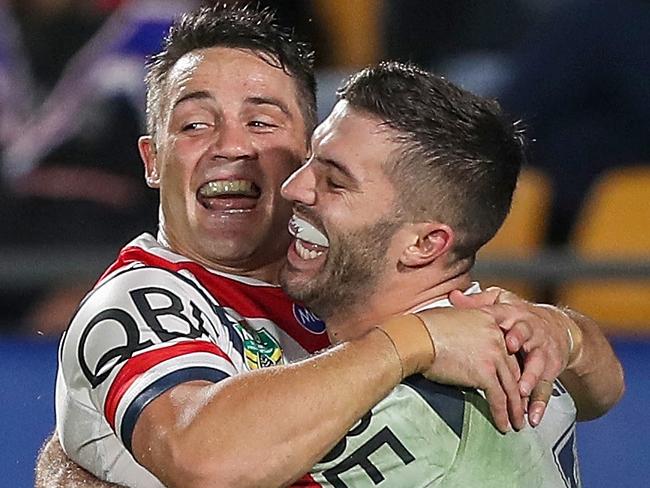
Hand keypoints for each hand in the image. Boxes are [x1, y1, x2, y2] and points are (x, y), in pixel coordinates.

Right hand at [414, 307, 523, 432]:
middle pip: (514, 367)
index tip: (517, 378)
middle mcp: (497, 336)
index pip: (510, 344)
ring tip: (516, 421)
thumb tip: (465, 340)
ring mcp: (494, 355)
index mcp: (491, 319)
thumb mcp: (454, 316)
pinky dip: (502, 414)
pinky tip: (503, 424)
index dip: (514, 365)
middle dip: (519, 390)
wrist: (416, 338)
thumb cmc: (425, 326)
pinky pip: (498, 398)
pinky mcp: (485, 373)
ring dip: (515, 408)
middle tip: (519, 404)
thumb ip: (468, 326)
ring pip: (511, 386)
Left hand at [450, 287, 575, 426]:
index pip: (509, 315)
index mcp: (516, 315)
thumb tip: (454, 295)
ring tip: (521, 391)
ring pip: (538, 364)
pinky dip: (539, 403)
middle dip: (521, 342)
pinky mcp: (550, 370)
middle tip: (511, 349)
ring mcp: (542, 351)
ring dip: (530, 378)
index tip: (500, 329)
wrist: (556, 327)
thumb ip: (478, 303)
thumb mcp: (502, 305)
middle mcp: (531, 331)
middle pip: (527, 335)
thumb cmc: (519, 318)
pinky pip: (546, 387)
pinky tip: (533, 415)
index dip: (504, 320)